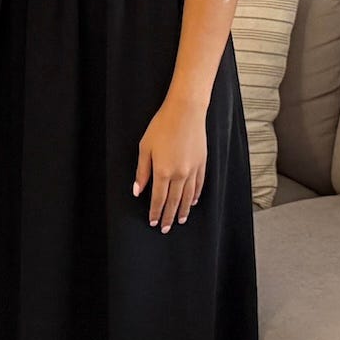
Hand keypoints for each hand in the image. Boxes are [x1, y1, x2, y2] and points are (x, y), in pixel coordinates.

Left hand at [135, 97, 206, 229]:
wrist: (185, 112)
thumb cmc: (162, 126)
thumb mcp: (145, 148)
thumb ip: (142, 172)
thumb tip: (138, 191)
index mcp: (163, 171)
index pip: (158, 199)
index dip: (155, 212)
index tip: (153, 222)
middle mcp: (179, 174)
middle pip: (174, 201)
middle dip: (169, 216)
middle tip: (166, 228)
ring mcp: (193, 170)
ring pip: (188, 196)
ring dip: (183, 210)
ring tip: (181, 220)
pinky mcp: (202, 163)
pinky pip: (199, 185)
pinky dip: (195, 196)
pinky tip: (193, 202)